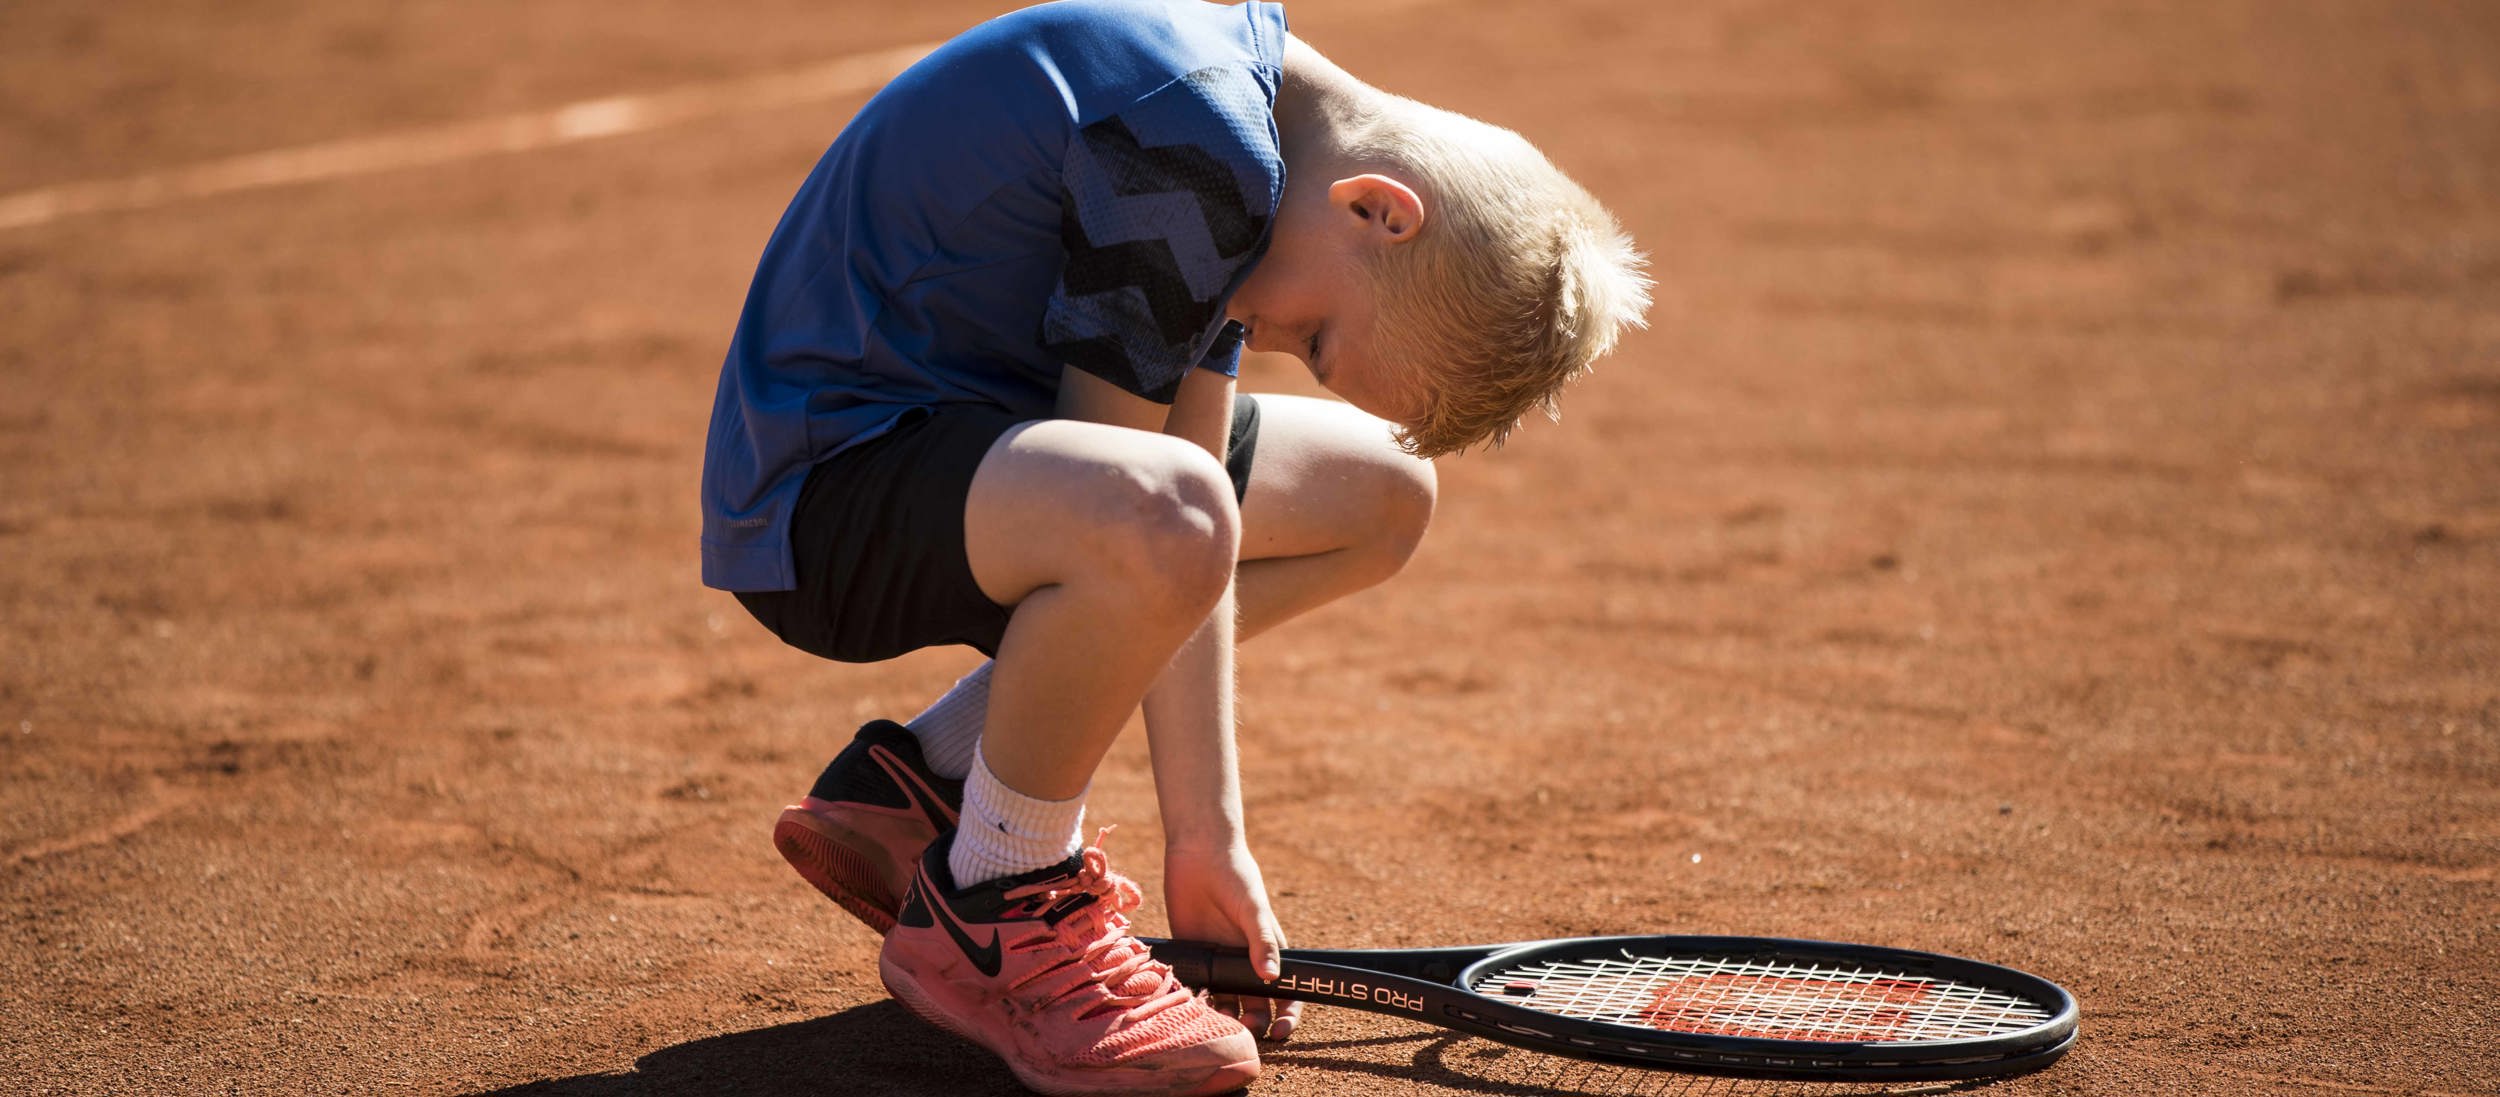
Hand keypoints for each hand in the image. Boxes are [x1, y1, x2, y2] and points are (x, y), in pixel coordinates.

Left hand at [1163, 840, 1301, 1040]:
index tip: (1280, 1034)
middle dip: (1253, 1024)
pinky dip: (1197, 1000)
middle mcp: (1246, 962)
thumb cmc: (1237, 878)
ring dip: (1224, 1017)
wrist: (1199, 855)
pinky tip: (1194, 1004)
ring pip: (1225, 1003)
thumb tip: (1272, 978)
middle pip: (1255, 1007)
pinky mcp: (1194, 956)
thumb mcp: (1253, 909)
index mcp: (1269, 952)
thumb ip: (1262, 942)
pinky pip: (1198, 987)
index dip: (1286, 1017)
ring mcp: (1219, 962)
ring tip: (1216, 1022)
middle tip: (1242, 1029)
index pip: (1285, 994)